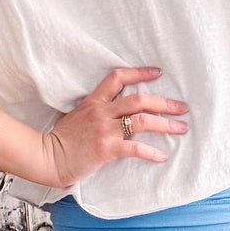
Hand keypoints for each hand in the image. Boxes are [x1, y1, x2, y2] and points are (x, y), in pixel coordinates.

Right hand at [39, 66, 188, 191]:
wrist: (47, 158)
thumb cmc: (60, 140)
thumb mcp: (75, 116)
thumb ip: (94, 110)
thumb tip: (111, 109)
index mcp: (94, 101)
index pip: (118, 77)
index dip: (140, 73)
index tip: (157, 72)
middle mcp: (101, 112)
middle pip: (140, 100)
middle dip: (165, 103)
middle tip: (182, 107)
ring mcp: (104, 130)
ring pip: (142, 121)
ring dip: (166, 124)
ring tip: (181, 128)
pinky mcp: (106, 149)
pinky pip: (135, 148)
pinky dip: (151, 152)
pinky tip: (162, 156)